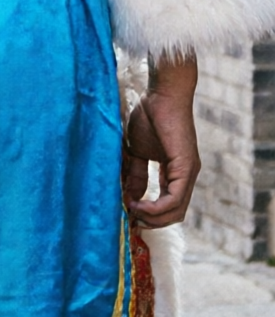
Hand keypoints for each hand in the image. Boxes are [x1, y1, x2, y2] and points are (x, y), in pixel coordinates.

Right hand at [125, 53, 198, 227]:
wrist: (162, 95)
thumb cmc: (149, 117)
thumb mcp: (137, 152)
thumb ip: (134, 174)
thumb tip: (128, 196)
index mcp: (177, 172)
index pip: (168, 204)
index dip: (148, 214)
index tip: (126, 213)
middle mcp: (187, 176)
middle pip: (174, 214)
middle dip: (150, 221)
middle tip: (128, 218)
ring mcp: (189, 173)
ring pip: (176, 211)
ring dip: (152, 217)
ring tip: (131, 211)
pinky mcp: (186, 168)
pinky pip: (174, 199)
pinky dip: (155, 207)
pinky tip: (137, 204)